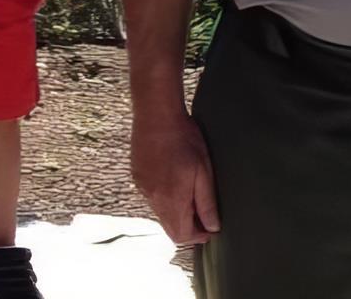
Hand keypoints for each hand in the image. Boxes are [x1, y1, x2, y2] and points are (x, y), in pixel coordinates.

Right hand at [131, 111, 220, 244]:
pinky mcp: (137, 177)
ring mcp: (143, 188)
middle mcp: (154, 199)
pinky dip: (164, 197)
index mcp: (172, 200)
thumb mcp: (203, 171)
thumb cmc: (184, 139)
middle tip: (203, 214)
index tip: (210, 227)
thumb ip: (207, 202)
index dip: (198, 235)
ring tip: (189, 192)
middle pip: (170, 228)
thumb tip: (212, 226)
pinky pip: (151, 198)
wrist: (156, 115)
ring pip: (160, 213)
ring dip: (176, 211)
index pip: (182, 235)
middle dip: (187, 226)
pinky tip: (173, 179)